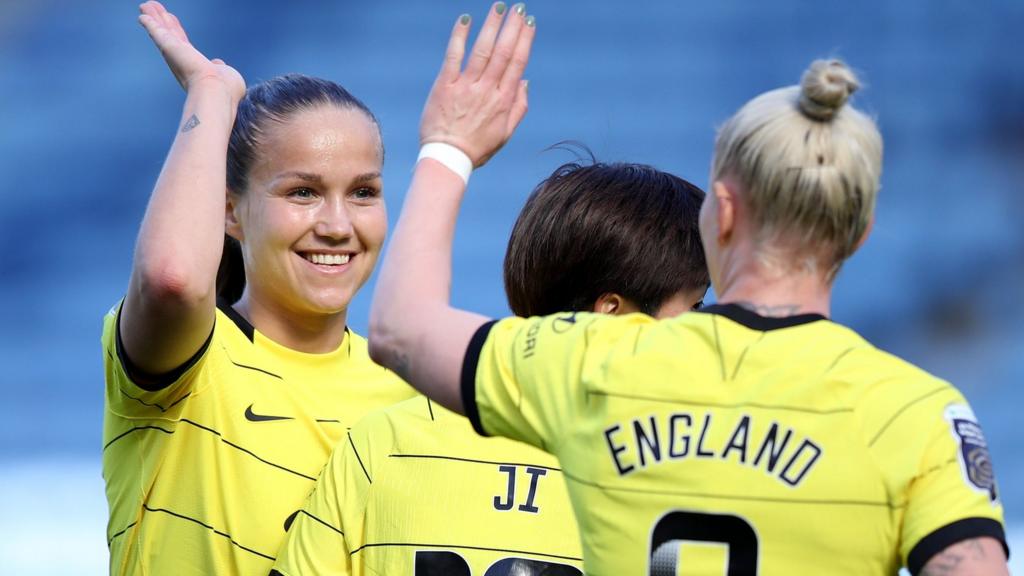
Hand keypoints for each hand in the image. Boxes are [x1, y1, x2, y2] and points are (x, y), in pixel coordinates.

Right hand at [138, 1, 244, 101]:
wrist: (217, 92)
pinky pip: (157, 32)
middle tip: (153, 8)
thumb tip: (218, 63)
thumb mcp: (225, 74)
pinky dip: (150, 23)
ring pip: (161, 30)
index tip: (171, 20)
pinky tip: (142, 14)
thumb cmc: (225, 89)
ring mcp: (174, 53)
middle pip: (169, 34)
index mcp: (194, 65)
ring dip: (153, 17)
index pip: (183, 42)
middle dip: (161, 21)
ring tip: (146, 5)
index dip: (176, 30)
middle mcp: (181, 59)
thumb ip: (219, 67)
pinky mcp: (169, 47)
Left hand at [419, 2, 535, 167]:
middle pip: (503, 52)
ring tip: (499, 6)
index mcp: (503, 100)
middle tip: (520, 8)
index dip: (525, 40)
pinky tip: (466, 19)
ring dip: (492, 26)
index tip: (530, 23)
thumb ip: (519, 107)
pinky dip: (460, 37)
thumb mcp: (505, 133)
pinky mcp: (445, 85)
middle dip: (513, 27)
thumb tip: (525, 81)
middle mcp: (487, 90)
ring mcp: (466, 87)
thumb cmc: (476, 148)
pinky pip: (453, 56)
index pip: (517, 63)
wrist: (447, 158)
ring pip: (482, 50)